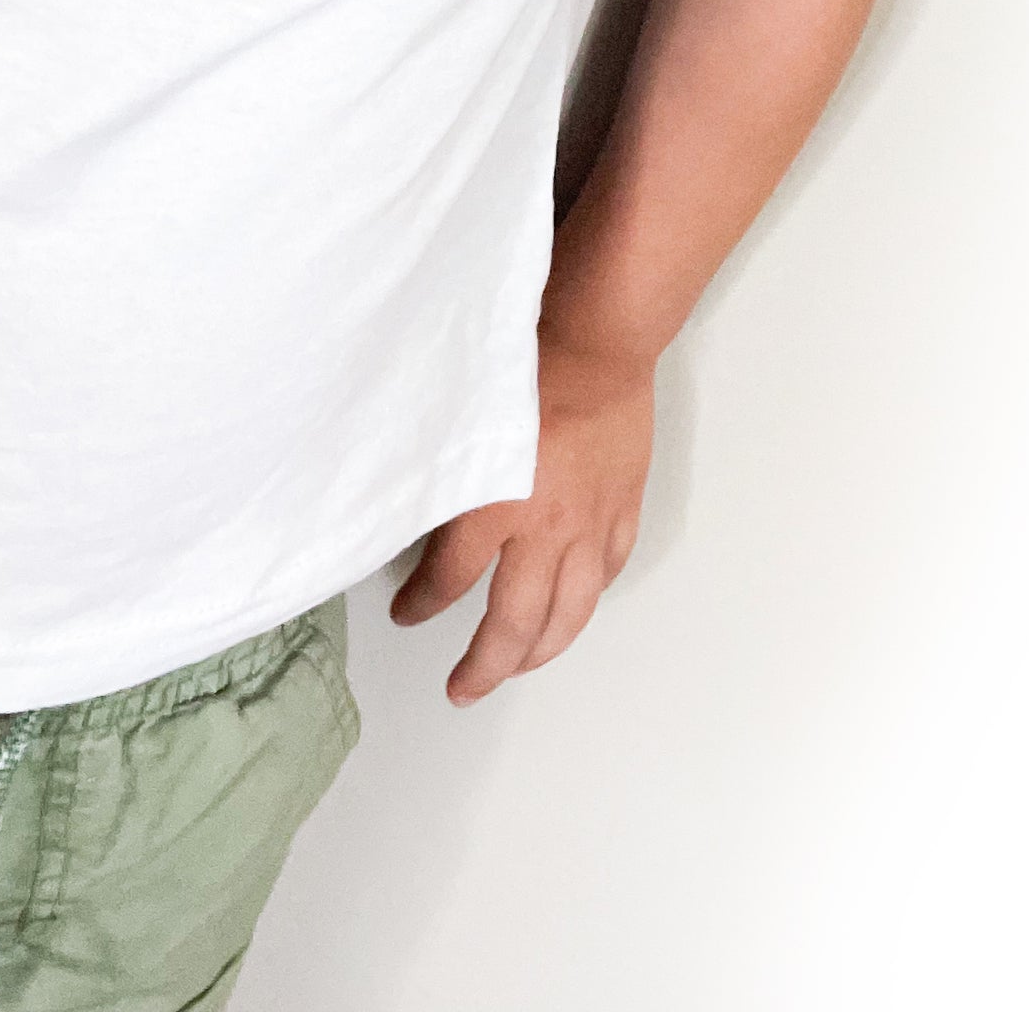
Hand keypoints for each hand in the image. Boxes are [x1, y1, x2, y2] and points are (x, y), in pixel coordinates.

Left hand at [390, 335, 652, 702]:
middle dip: (483, 666)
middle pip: (512, 625)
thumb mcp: (464, 417)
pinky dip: (588, 599)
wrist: (599, 340)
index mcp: (496, 506)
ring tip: (516, 667)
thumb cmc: (529, 360)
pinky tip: (574, 607)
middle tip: (461, 688)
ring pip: (568, 615)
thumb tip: (421, 508)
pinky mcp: (624, 510)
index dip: (421, 603)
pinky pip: (608, 572)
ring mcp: (591, 525)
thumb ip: (445, 471)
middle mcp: (545, 529)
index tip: (404, 612)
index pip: (448, 579)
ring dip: (539, 652)